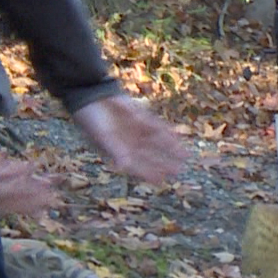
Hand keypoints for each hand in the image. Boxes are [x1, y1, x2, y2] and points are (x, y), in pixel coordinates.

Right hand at [73, 95, 187, 184]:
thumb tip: (123, 167)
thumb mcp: (102, 136)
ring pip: (158, 143)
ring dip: (171, 149)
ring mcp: (137, 131)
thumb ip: (115, 151)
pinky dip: (168, 132)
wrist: (91, 96)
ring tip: (186, 156)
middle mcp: (130, 144)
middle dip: (164, 164)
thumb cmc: (92, 120)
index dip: (148, 173)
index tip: (160, 181)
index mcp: (119, 152)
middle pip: (151, 156)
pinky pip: (158, 127)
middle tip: (178, 171)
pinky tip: (178, 137)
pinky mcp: (142, 119)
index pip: (137, 165)